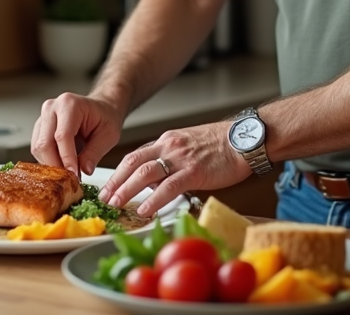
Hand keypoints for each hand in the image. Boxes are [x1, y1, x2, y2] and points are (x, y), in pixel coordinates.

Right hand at [30, 92, 124, 176]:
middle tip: (70, 179)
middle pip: (44, 143)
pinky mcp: (40, 128)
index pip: (62, 136)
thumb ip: (95, 152)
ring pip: (38, 148)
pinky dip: (48, 160)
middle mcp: (52, 108)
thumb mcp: (109, 135)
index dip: (66, 159)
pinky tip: (62, 165)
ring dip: (51, 164)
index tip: (74, 176)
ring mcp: (43, 117)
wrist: (101, 108)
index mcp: (70, 104)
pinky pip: (38, 148)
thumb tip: (84, 170)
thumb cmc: (106, 117)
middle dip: (56, 165)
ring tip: (68, 173)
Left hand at [99, 121, 251, 216]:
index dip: (119, 172)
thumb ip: (172, 161)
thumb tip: (158, 183)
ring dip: (127, 190)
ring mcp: (181, 158)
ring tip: (116, 203)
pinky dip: (153, 200)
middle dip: (116, 181)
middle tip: (104, 197)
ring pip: (145, 173)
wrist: (245, 139)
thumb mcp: (189, 146)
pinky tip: (144, 210)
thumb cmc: (222, 145)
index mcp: (167, 141)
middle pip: (133, 163)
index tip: (108, 186)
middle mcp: (169, 146)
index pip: (135, 156)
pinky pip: (169, 187)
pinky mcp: (195, 171)